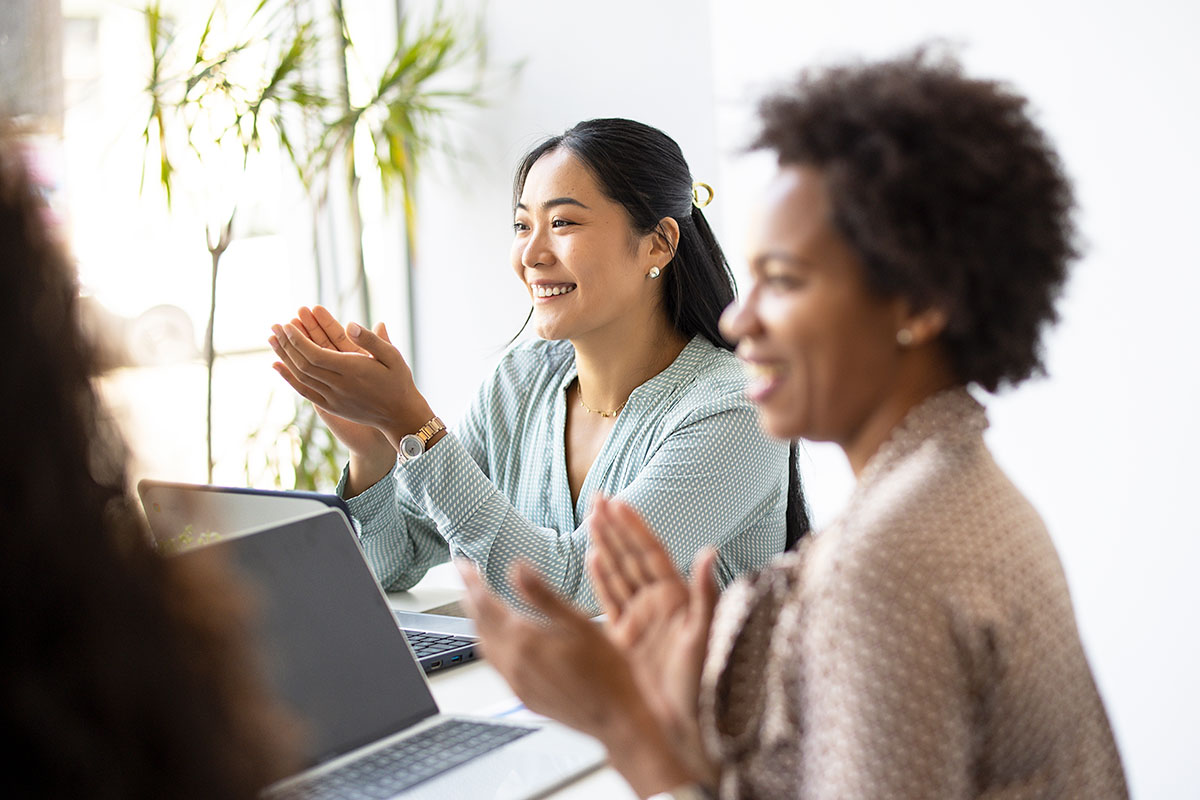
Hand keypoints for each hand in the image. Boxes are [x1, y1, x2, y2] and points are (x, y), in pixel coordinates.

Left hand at [267, 306, 433, 450]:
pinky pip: (304, 391)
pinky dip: (288, 377)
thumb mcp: (393, 356)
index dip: (298, 340)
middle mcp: (339, 386)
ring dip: (284, 357)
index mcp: (353, 371)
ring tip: (271, 339)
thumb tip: (350, 324)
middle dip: (287, 344)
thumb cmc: (398, 382)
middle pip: (303, 364)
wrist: (399, 415)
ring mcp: (332, 398)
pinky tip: (277, 365)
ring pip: (300, 376)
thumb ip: (372, 340)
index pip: (315, 354)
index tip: (287, 324)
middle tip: (275, 326)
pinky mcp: (330, 406)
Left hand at [459, 560, 696, 797]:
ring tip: (480, 605)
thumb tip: (517, 568)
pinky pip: (496, 666)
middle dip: (470, 599)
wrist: (619, 719)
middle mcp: (514, 664)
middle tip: (466, 579)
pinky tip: (503, 640)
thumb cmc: (609, 671)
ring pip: (484, 647)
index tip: (462, 565)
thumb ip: (544, 595)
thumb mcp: (581, 623)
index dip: (471, 581)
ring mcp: (516, 684)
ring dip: (478, 622)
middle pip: (479, 625)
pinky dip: (491, 644)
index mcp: (525, 641)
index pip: (485, 604)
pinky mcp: (524, 697)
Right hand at [587, 495, 718, 783]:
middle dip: (615, 527)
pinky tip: (593, 558)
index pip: (651, 554)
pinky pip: (610, 600)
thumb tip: (709, 552)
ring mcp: (640, 619)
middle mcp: (657, 604)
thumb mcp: (704, 636)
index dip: (635, 528)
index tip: (620, 503)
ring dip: (606, 545)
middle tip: (598, 499)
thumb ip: (705, 593)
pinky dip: (601, 578)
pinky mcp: (625, 638)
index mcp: (676, 599)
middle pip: (632, 556)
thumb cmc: (698, 685)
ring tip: (592, 518)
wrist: (679, 725)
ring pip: (619, 573)